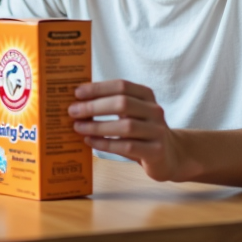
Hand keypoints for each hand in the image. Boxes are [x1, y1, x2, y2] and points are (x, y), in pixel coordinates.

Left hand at [69, 80, 186, 181]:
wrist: (169, 155)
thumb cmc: (141, 131)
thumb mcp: (131, 113)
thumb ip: (111, 105)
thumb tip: (78, 100)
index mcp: (147, 96)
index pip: (122, 86)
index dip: (99, 88)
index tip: (77, 92)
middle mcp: (154, 110)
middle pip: (123, 103)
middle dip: (94, 107)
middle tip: (73, 111)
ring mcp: (157, 131)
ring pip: (125, 127)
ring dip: (98, 127)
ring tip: (78, 127)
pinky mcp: (156, 151)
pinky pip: (127, 147)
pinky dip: (106, 144)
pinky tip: (90, 142)